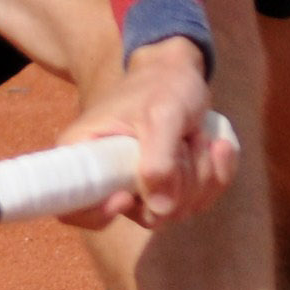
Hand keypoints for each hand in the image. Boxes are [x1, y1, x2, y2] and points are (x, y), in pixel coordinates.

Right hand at [55, 39, 236, 229]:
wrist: (181, 75)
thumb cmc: (162, 86)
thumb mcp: (162, 114)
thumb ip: (159, 159)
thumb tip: (159, 209)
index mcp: (83, 155)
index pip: (71, 208)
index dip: (97, 214)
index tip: (126, 197)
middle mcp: (109, 180)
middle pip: (144, 214)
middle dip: (178, 180)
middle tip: (184, 139)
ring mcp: (142, 191)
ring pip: (177, 210)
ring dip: (200, 172)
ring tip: (197, 134)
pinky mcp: (170, 191)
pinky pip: (200, 202)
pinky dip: (216, 174)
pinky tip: (218, 146)